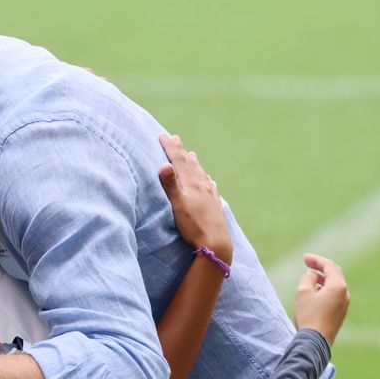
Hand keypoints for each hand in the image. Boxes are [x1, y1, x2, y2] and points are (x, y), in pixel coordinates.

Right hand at [158, 133, 231, 263]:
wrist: (216, 243)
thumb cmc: (194, 225)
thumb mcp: (178, 205)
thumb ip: (170, 185)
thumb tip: (163, 164)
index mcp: (191, 183)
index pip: (179, 160)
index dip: (170, 147)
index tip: (162, 135)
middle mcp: (202, 185)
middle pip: (190, 163)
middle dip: (181, 150)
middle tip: (175, 138)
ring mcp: (210, 194)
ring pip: (200, 173)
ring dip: (193, 162)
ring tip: (191, 154)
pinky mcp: (214, 204)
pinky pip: (209, 185)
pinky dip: (205, 177)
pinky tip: (208, 179)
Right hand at [293, 254, 349, 347]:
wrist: (315, 341)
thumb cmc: (309, 315)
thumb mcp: (303, 292)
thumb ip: (308, 278)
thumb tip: (313, 275)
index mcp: (338, 286)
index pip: (329, 266)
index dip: (316, 260)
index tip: (304, 258)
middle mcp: (345, 294)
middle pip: (335, 274)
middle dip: (321, 268)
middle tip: (307, 264)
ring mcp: (344, 305)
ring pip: (335, 285)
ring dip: (322, 279)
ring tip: (309, 278)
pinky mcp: (340, 314)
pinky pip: (334, 295)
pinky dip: (325, 289)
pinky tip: (314, 293)